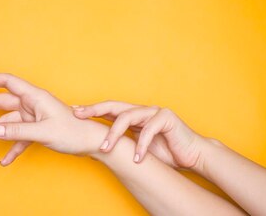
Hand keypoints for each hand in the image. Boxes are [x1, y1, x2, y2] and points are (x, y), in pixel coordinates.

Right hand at [0, 73, 107, 165]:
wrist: (92, 143)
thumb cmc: (74, 132)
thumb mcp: (44, 132)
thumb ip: (17, 131)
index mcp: (34, 97)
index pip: (7, 82)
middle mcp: (32, 105)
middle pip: (0, 103)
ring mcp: (33, 118)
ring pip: (6, 124)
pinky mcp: (37, 130)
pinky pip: (18, 138)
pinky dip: (10, 148)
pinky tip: (4, 161)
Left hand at [72, 101, 203, 167]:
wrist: (192, 156)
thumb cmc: (164, 153)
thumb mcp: (135, 149)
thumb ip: (119, 145)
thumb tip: (91, 150)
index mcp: (133, 116)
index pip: (107, 110)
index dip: (91, 110)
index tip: (73, 112)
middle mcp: (141, 110)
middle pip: (114, 106)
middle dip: (94, 110)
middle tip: (78, 115)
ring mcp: (154, 111)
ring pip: (128, 117)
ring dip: (114, 134)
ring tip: (105, 148)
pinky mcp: (167, 118)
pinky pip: (149, 130)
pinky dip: (141, 146)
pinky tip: (137, 159)